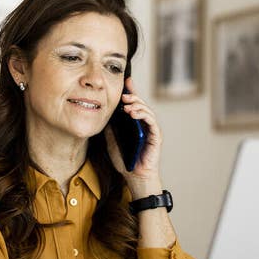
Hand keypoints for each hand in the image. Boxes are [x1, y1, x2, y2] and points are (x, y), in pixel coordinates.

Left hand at [104, 77, 162, 195]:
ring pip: (147, 111)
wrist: (134, 177)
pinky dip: (143, 115)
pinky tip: (133, 113)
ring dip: (137, 105)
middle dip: (133, 97)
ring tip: (127, 104)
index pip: (134, 105)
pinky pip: (151, 122)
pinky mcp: (155, 137)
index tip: (126, 81)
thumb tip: (102, 115)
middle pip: (141, 105)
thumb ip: (110, 129)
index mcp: (135, 124)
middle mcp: (145, 125)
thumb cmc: (125, 161)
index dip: (131, 92)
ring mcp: (151, 130)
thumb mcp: (111, 142)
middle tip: (123, 94)